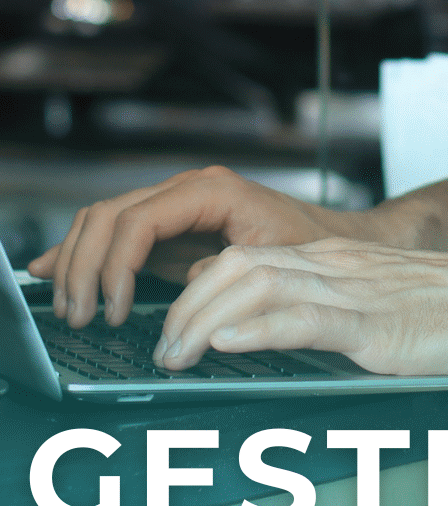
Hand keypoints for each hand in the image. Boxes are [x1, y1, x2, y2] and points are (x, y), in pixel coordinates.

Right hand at [27, 167, 352, 329]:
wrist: (336, 239)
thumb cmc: (311, 249)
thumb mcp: (274, 266)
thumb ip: (226, 278)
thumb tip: (182, 302)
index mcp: (212, 191)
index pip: (140, 219)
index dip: (117, 266)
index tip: (115, 310)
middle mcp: (187, 189)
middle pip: (110, 215)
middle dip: (86, 267)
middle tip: (81, 316)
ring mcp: (175, 203)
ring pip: (103, 218)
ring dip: (79, 262)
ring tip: (74, 309)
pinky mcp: (169, 224)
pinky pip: (114, 228)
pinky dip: (83, 252)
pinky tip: (55, 272)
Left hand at [152, 236, 447, 375]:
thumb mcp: (386, 309)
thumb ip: (337, 317)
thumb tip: (285, 342)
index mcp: (338, 263)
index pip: (246, 261)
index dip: (198, 291)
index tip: (175, 329)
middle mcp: (338, 268)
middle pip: (237, 266)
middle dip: (185, 307)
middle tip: (162, 350)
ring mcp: (356, 293)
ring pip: (257, 285)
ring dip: (203, 319)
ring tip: (177, 355)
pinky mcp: (377, 323)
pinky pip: (305, 317)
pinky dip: (257, 327)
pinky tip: (228, 343)